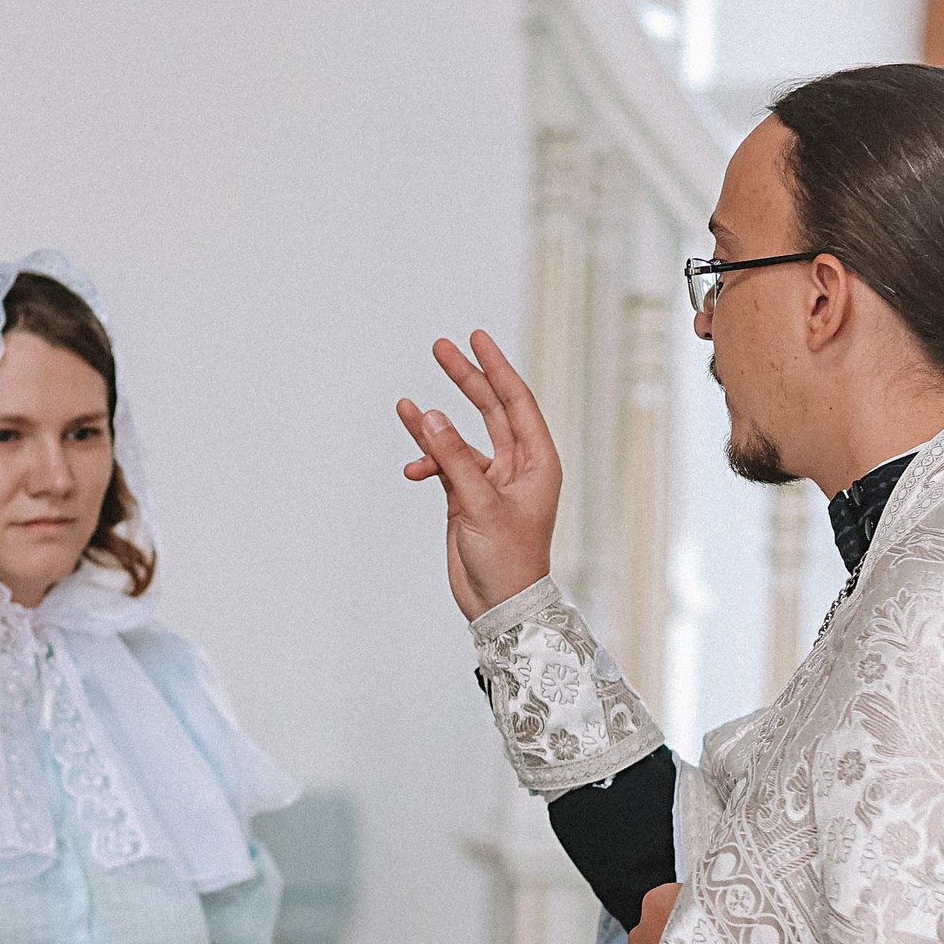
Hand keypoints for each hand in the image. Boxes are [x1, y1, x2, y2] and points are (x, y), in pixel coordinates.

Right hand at [395, 330, 562, 619]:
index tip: (476, 339)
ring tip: (406, 404)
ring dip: (434, 423)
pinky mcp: (466, 497)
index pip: (516, 401)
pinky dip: (426, 460)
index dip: (497, 367)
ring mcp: (490, 480)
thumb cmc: (508, 560)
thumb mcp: (480, 503)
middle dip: (466, 379)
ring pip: (459, 437)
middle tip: (442, 348)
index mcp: (537, 461)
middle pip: (490, 409)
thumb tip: (430, 416)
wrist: (498, 604)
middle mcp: (516, 465)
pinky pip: (444, 464)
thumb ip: (454, 458)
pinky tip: (411, 464)